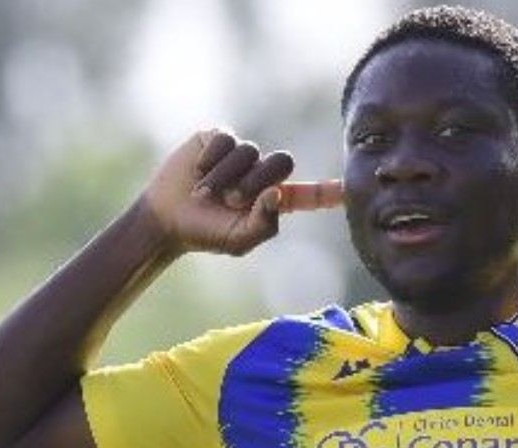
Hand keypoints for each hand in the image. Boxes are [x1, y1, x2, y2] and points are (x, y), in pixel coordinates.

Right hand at [139, 128, 341, 256]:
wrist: (167, 217)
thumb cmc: (205, 233)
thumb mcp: (238, 240)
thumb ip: (264, 225)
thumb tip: (278, 193)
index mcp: (274, 200)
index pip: (310, 194)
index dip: (330, 191)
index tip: (350, 188)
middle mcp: (261, 172)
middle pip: (282, 161)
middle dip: (257, 181)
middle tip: (232, 200)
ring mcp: (241, 153)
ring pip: (250, 151)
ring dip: (226, 176)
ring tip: (205, 193)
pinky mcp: (218, 138)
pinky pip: (226, 139)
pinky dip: (212, 159)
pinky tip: (197, 172)